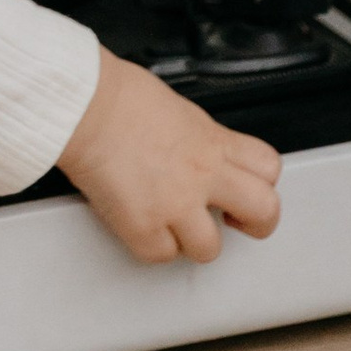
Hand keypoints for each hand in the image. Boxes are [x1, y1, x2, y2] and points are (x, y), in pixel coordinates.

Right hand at [57, 46, 281, 262]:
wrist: (82, 105)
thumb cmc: (115, 95)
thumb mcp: (175, 107)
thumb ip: (195, 136)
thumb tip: (193, 149)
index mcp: (212, 141)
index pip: (268, 168)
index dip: (263, 183)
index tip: (245, 190)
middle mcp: (202, 174)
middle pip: (264, 211)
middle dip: (255, 223)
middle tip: (234, 221)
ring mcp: (175, 204)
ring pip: (211, 248)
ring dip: (194, 241)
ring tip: (175, 225)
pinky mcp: (142, 226)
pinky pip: (159, 255)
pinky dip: (150, 245)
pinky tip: (140, 225)